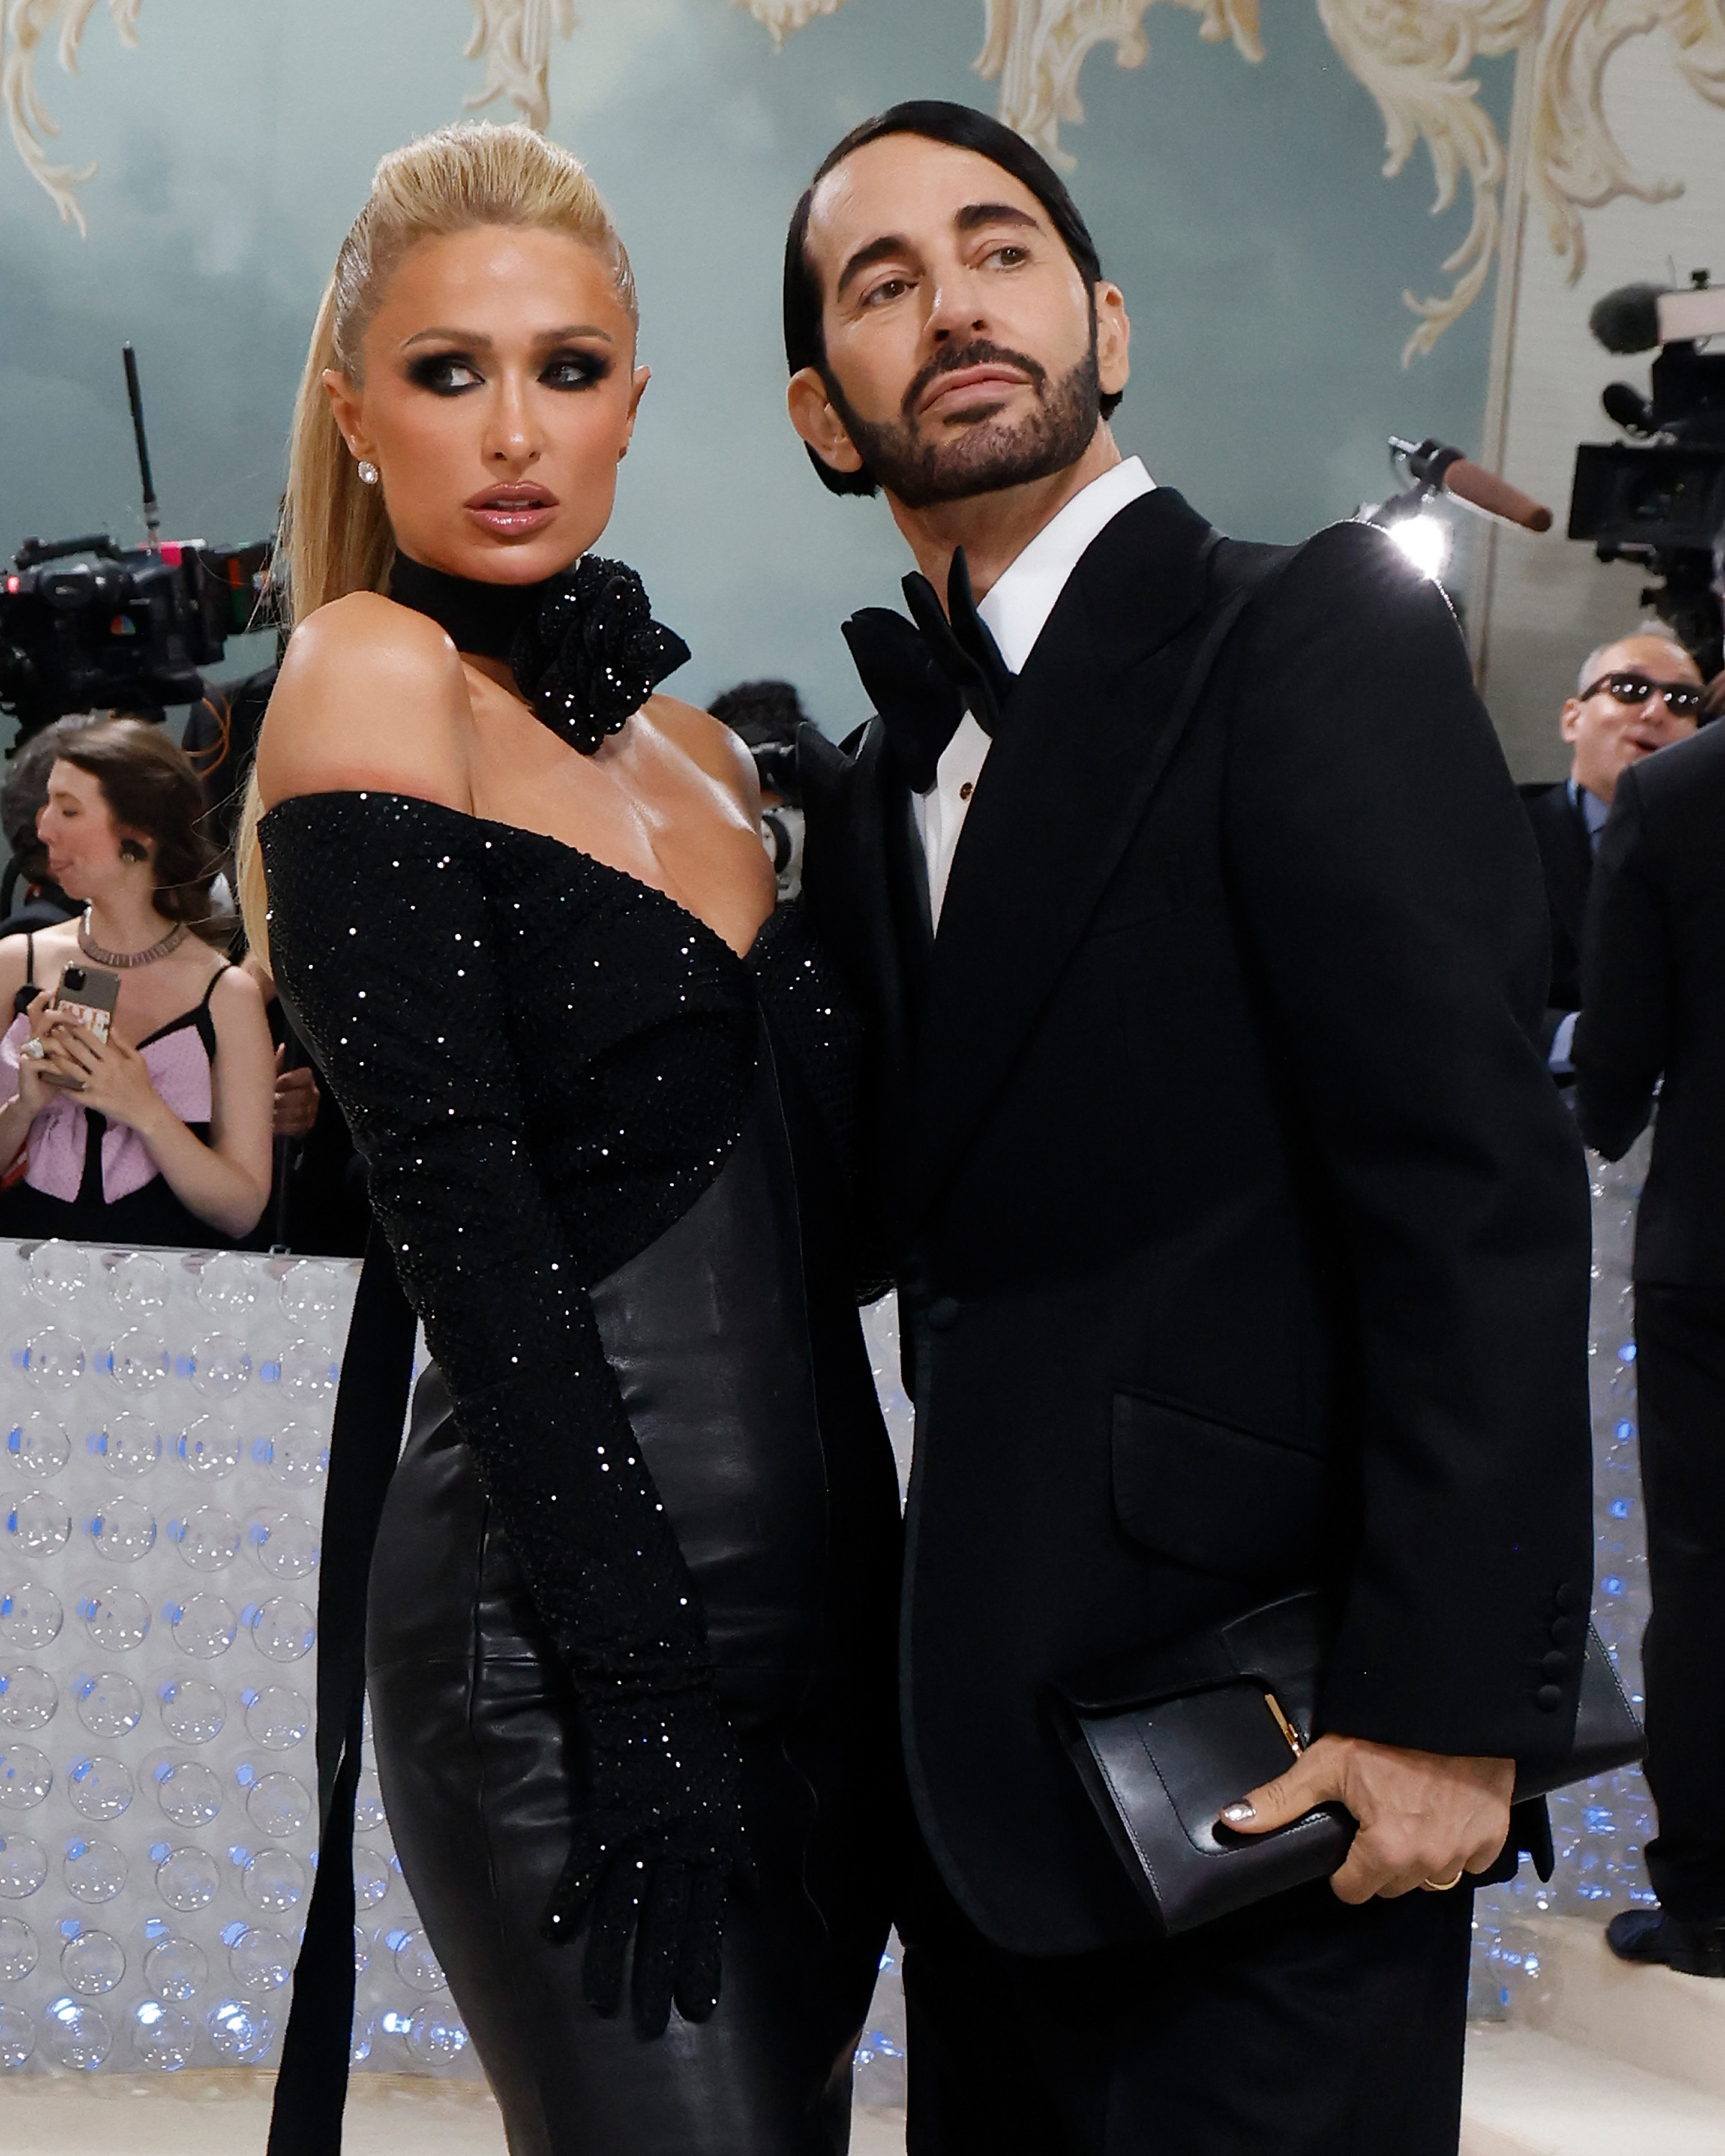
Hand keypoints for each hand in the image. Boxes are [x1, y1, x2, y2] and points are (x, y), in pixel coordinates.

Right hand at [13, 992, 70, 1115]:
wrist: (37, 1097)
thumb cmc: (57, 1076)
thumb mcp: (70, 1058)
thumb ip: (79, 1044)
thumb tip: (101, 1029)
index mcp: (44, 1034)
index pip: (39, 1011)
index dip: (43, 999)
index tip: (54, 991)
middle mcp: (34, 1039)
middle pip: (42, 1018)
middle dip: (61, 1017)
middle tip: (77, 1020)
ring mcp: (29, 1051)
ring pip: (46, 1039)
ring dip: (63, 1048)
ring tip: (75, 1057)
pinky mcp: (27, 1064)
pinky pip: (44, 1060)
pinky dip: (58, 1066)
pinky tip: (65, 1071)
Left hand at [40, 1021, 167, 1136]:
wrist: (144, 1110)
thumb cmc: (142, 1084)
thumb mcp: (138, 1060)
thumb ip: (124, 1043)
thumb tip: (111, 1028)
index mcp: (114, 1059)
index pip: (92, 1041)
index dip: (77, 1031)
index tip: (66, 1023)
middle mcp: (102, 1070)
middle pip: (78, 1052)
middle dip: (63, 1040)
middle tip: (53, 1032)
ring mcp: (95, 1086)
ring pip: (71, 1070)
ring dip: (58, 1060)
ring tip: (49, 1052)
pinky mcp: (91, 1100)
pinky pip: (72, 1092)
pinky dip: (61, 1086)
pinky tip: (52, 1079)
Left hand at [273, 1047, 319, 1138]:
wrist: (268, 1115)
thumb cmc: (270, 1091)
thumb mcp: (271, 1074)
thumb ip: (276, 1063)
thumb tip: (281, 1048)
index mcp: (306, 1078)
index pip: (306, 1076)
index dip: (289, 1080)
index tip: (275, 1083)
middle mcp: (313, 1094)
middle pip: (301, 1096)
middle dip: (281, 1099)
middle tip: (267, 1100)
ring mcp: (312, 1111)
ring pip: (299, 1112)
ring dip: (280, 1113)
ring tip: (266, 1112)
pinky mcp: (307, 1125)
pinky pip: (298, 1126)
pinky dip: (283, 1126)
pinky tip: (272, 1122)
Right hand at [543, 1681, 743, 2036]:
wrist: (659, 1693)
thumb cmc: (698, 1738)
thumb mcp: (730, 1795)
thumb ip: (737, 1847)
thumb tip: (748, 1889)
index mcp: (712, 1843)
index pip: (709, 1916)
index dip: (704, 1961)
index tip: (701, 2008)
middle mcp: (678, 1846)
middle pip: (668, 1922)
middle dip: (660, 1976)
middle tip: (654, 2025)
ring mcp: (641, 1833)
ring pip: (625, 1907)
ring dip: (613, 1956)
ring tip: (602, 2002)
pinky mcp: (607, 1815)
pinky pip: (587, 1863)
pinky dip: (570, 1895)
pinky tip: (553, 1931)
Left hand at [1221, 1733, 1513, 1902]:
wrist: (1453, 1706)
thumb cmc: (1384, 1733)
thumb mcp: (1326, 1762)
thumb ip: (1281, 1800)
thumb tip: (1231, 1823)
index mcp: (1386, 1852)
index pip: (1353, 1890)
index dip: (1343, 1866)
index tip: (1345, 1835)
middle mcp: (1429, 1864)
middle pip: (1392, 1885)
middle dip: (1379, 1861)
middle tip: (1375, 1817)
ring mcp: (1466, 1853)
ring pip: (1431, 1877)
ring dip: (1419, 1857)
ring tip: (1408, 1813)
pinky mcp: (1495, 1838)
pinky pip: (1470, 1861)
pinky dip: (1457, 1845)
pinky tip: (1443, 1814)